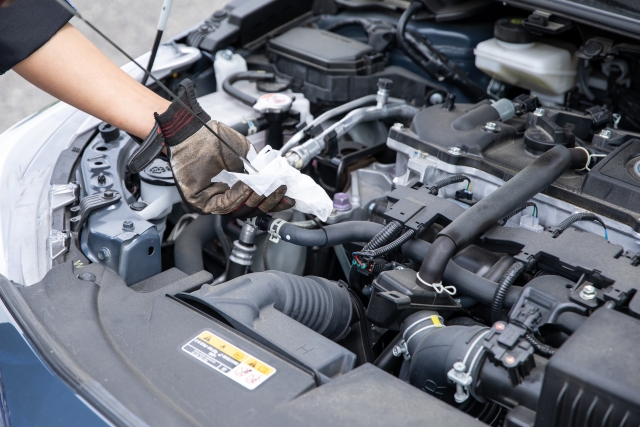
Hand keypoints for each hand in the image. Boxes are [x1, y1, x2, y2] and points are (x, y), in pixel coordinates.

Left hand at [154, 79, 294, 215]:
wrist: (194, 131)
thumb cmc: (215, 139)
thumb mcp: (248, 156)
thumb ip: (262, 170)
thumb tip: (279, 182)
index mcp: (235, 187)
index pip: (256, 202)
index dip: (274, 202)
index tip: (288, 199)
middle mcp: (223, 196)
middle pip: (250, 211)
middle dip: (268, 203)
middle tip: (279, 191)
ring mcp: (212, 201)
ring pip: (239, 211)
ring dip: (255, 199)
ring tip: (264, 186)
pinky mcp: (200, 203)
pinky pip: (224, 206)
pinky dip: (239, 196)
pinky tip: (247, 185)